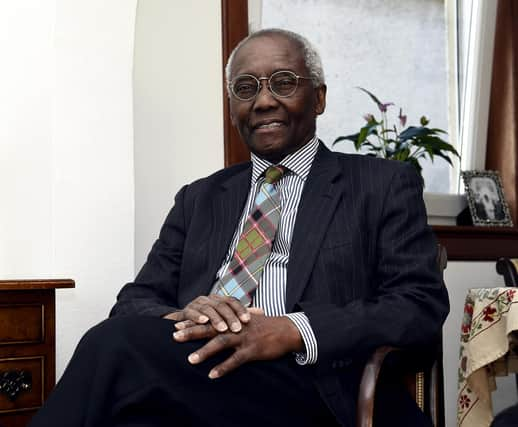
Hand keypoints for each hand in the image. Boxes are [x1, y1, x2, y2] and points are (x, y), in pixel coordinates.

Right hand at [162, 295, 249, 332]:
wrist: (184, 324)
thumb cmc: (209, 322)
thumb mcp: (225, 318)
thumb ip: (242, 314)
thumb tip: (263, 311)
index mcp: (219, 300)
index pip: (232, 302)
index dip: (240, 310)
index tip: (249, 320)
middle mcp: (208, 300)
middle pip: (221, 305)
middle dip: (230, 317)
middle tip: (237, 329)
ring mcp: (196, 304)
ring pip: (208, 309)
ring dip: (215, 319)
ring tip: (222, 329)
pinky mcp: (184, 312)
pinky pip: (191, 313)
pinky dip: (197, 317)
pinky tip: (203, 322)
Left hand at [173, 311, 302, 378]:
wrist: (286, 330)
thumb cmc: (266, 326)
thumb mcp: (248, 319)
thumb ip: (233, 320)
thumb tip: (220, 322)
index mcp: (233, 319)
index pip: (209, 319)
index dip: (193, 321)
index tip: (176, 324)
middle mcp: (235, 326)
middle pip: (210, 327)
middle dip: (192, 331)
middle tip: (175, 336)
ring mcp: (243, 338)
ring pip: (221, 343)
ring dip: (204, 352)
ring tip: (190, 360)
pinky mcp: (252, 350)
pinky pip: (235, 360)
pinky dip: (223, 367)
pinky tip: (212, 375)